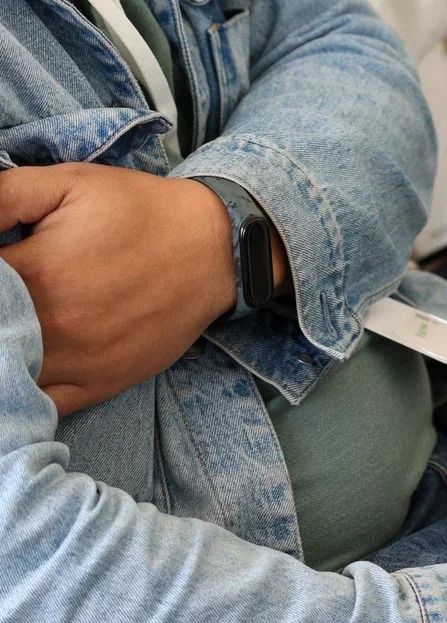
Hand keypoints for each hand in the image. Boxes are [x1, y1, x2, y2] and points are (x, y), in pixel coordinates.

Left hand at [0, 163, 281, 415]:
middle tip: (6, 302)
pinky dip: (24, 394)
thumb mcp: (66, 183)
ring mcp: (80, 363)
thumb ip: (1, 197)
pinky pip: (46, 406)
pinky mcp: (104, 383)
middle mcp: (54, 326)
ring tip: (12, 331)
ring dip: (5, 353)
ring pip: (11, 374)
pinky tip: (21, 370)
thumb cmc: (139, 212)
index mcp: (37, 272)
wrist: (216, 249)